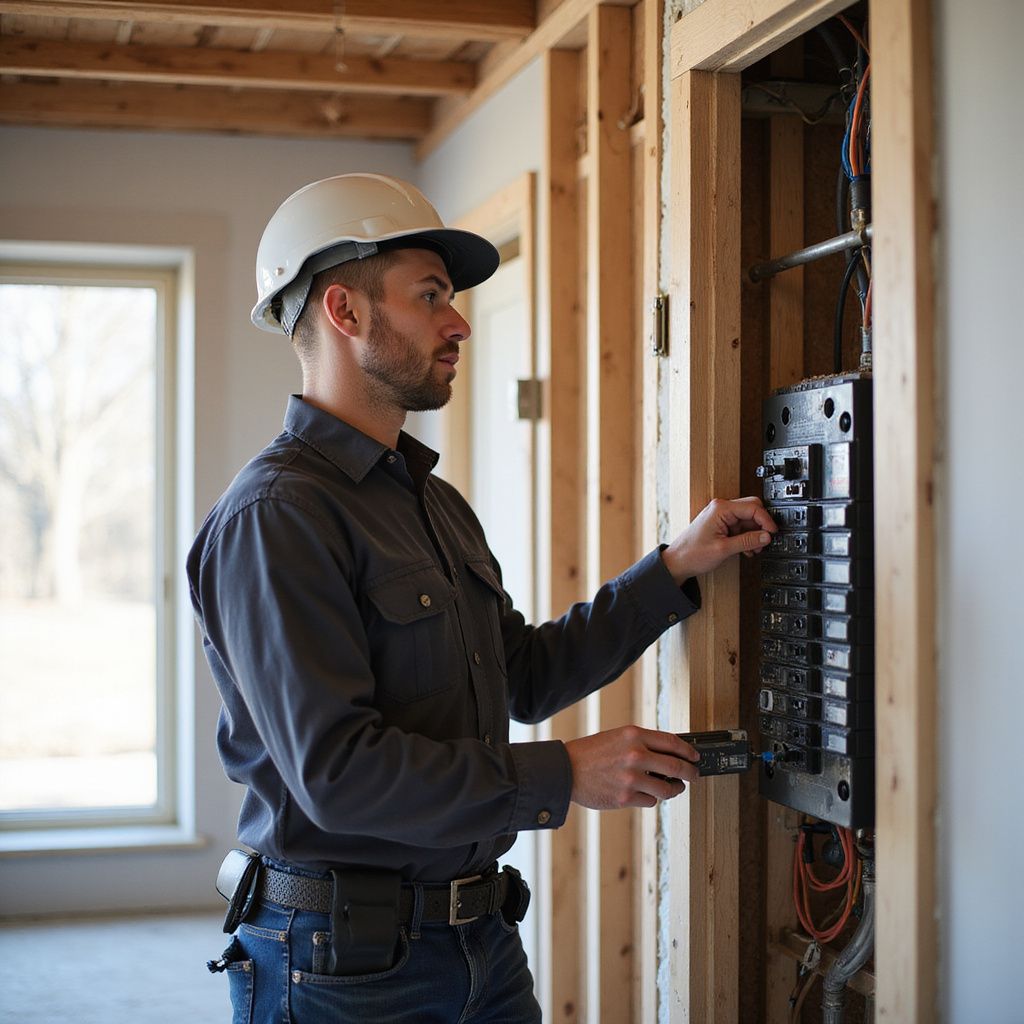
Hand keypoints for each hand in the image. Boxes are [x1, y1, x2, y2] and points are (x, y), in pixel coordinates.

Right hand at [564, 725, 699, 809]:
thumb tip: (670, 754)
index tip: (695, 756)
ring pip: (667, 788)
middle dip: (691, 773)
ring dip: (675, 789)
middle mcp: (635, 754)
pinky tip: (645, 793)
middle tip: (694, 775)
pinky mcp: (625, 797)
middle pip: (676, 766)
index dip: (688, 750)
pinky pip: (651, 801)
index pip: (672, 742)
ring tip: (673, 788)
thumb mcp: (617, 738)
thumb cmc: (591, 753)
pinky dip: (651, 798)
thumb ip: (642, 743)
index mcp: (633, 735)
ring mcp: (631, 777)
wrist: (565, 770)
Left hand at [661, 496, 776, 583]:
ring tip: (754, 549)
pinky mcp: (720, 524)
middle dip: (761, 526)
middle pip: (752, 510)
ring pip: (747, 519)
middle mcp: (721, 508)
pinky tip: (747, 549)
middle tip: (765, 541)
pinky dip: (746, 537)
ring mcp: (720, 516)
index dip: (766, 520)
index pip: (753, 507)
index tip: (772, 533)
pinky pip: (740, 526)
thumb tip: (766, 536)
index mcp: (721, 509)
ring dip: (754, 534)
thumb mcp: (724, 549)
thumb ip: (747, 541)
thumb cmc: (692, 554)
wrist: (677, 561)